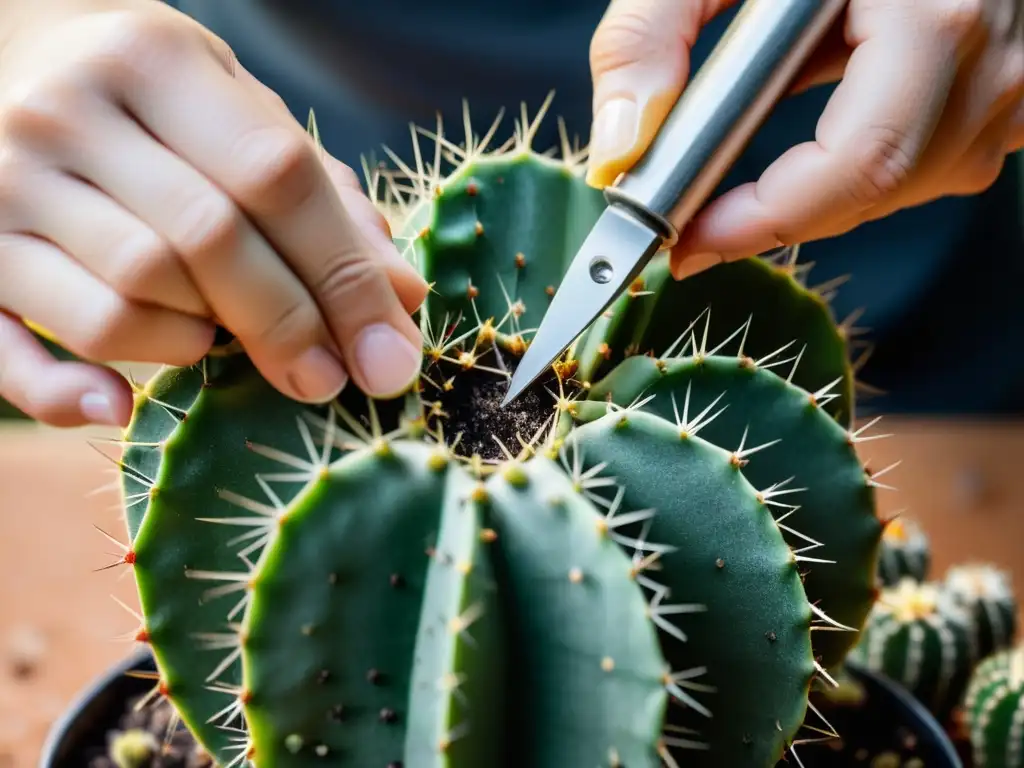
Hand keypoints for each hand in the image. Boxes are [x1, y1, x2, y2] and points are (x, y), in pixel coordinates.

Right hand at [0, 1, 427, 427]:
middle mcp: (64, 115)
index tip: (387, 356)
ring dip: (192, 343)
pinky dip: (69, 392)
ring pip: (122, 304)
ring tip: (216, 338)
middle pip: (204, 244)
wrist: (0, 55)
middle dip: (286, 326)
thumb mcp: (238, 110)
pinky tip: (119, 404)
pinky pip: (10, 351)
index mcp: (153, 60)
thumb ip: (322, 196)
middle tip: (328, 380)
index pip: (275, 176)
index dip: (344, 276)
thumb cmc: (151, 100)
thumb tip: (404, 297)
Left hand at [586, 0, 1023, 278]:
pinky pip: (928, 161)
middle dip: (773, 222)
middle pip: (876, 189)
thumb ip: (650, 34)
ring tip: (739, 189)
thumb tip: (621, 149)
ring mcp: (1009, 77)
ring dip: (812, 198)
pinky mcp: (1002, 87)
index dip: (766, 220)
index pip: (859, 162)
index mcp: (932, 14)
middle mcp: (990, 55)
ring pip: (904, 188)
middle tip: (694, 230)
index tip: (688, 240)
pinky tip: (806, 145)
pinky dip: (853, 168)